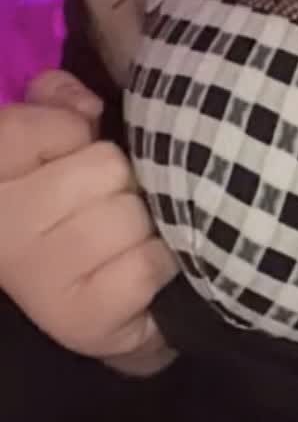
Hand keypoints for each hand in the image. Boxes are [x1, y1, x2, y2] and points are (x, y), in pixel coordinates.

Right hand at [0, 68, 178, 374]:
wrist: (86, 303)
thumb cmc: (67, 208)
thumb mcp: (49, 139)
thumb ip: (56, 101)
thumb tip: (85, 105)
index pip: (49, 125)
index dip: (73, 134)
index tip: (68, 155)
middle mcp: (5, 227)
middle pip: (108, 167)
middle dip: (120, 182)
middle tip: (102, 206)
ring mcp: (40, 277)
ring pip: (132, 214)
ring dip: (143, 225)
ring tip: (122, 240)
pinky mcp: (82, 320)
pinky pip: (148, 264)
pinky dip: (158, 265)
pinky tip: (137, 273)